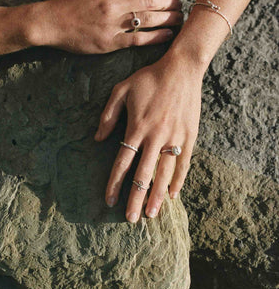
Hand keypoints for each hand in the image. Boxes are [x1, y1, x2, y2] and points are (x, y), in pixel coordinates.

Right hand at [32, 0, 181, 53]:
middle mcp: (113, 4)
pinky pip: (137, 39)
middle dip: (170, 3)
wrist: (51, 23)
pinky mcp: (109, 42)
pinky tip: (167, 35)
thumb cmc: (70, 1)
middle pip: (150, 2)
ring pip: (147, 19)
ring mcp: (112, 24)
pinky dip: (154, 37)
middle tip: (181, 6)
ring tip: (180, 19)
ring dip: (167, 19)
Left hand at [94, 52, 203, 222]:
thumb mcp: (121, 90)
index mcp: (137, 128)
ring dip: (157, 195)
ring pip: (164, 173)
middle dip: (136, 198)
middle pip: (143, 174)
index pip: (123, 162)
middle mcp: (155, 137)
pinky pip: (184, 163)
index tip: (109, 201)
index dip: (115, 183)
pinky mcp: (189, 137)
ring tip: (151, 214)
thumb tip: (97, 139)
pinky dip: (179, 180)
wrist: (181, 69)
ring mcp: (175, 139)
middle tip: (131, 219)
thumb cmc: (149, 78)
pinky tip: (173, 195)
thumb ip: (107, 115)